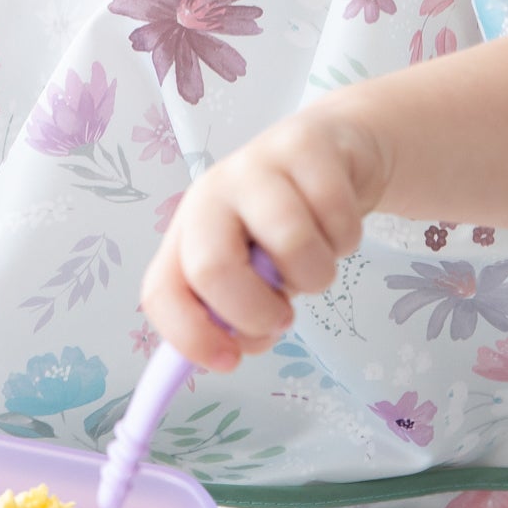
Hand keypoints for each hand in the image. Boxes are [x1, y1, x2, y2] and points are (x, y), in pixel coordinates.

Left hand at [140, 106, 382, 371]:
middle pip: (212, 267)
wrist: (331, 154)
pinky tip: (335, 224)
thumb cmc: (284, 225)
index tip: (229, 362)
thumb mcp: (254, 271)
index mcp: (188, 232)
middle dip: (257, 311)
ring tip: (316, 261)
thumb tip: (233, 348)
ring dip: (317, 276)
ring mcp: (256, 167)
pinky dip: (346, 240)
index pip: (161, 291)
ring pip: (291, 246)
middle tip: (284, 315)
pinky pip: (338, 220)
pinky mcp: (306, 146)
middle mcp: (212, 195)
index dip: (189, 336)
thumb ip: (236, 312)